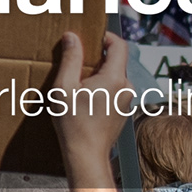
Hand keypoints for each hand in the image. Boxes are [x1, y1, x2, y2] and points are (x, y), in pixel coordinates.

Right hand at [44, 30, 134, 170]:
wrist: (87, 155)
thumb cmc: (74, 124)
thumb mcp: (64, 88)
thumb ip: (70, 59)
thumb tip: (72, 37)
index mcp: (114, 78)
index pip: (118, 45)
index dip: (105, 36)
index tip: (89, 37)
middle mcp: (126, 87)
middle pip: (115, 61)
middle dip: (96, 58)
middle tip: (75, 63)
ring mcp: (127, 100)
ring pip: (113, 76)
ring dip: (97, 75)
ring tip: (77, 86)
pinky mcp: (123, 110)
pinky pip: (114, 90)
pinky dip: (101, 88)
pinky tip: (84, 100)